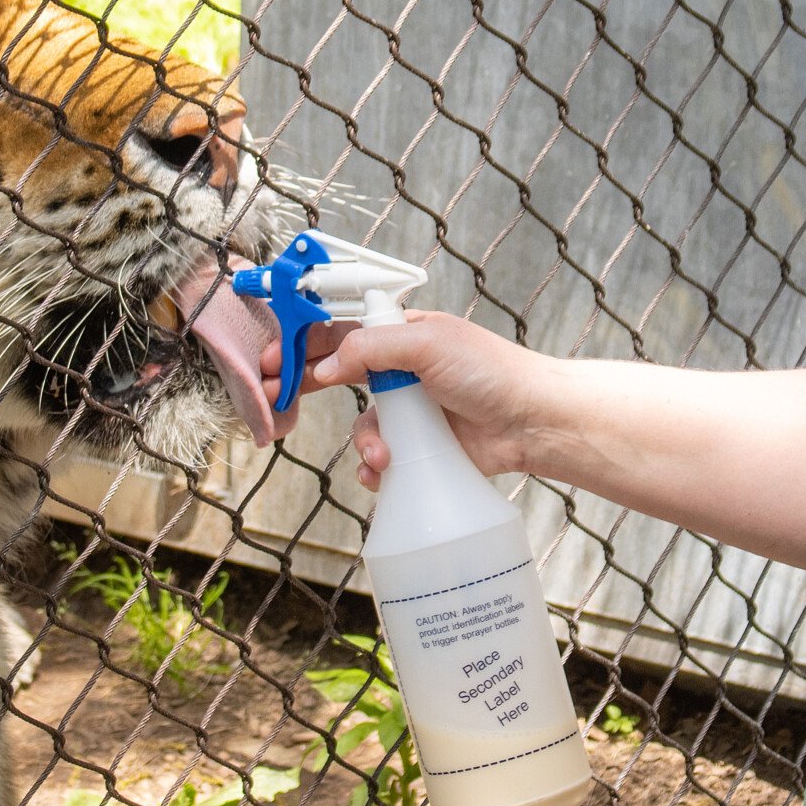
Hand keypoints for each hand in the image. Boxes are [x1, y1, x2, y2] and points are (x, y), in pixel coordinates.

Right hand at [263, 311, 564, 490]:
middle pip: (338, 376)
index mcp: (402, 334)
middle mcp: (401, 370)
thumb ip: (371, 347)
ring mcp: (410, 411)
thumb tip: (327, 363)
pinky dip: (377, 469)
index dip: (303, 343)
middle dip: (307, 389)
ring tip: (384, 457)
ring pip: (361, 426)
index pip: (341, 331)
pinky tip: (385, 474)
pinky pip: (380, 459)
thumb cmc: (489, 371)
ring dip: (364, 443)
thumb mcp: (426, 343)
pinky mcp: (420, 447)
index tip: (274, 361)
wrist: (531, 422)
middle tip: (279, 402)